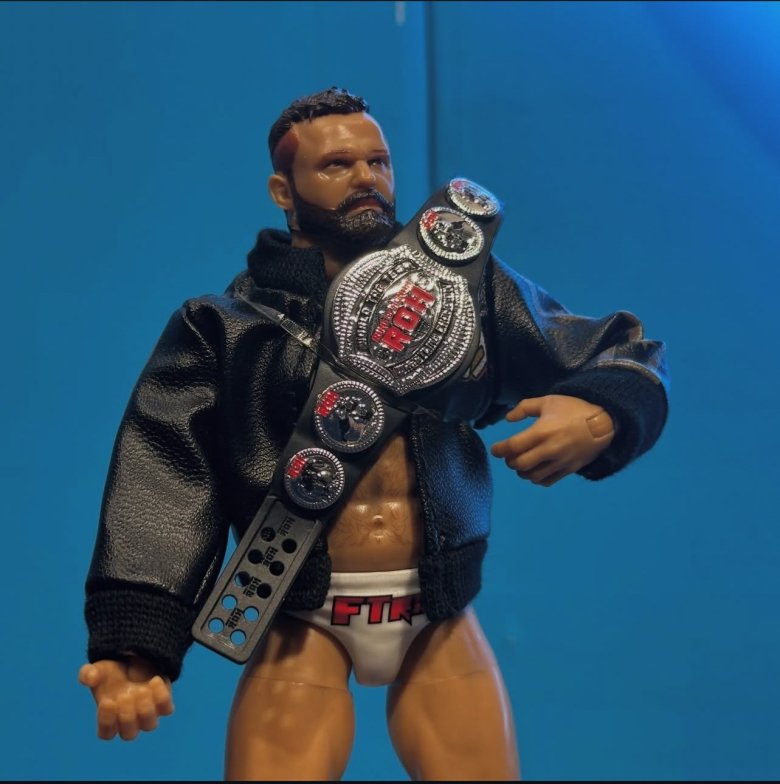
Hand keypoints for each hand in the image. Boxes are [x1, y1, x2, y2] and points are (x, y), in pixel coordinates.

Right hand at [78, 656, 173, 739]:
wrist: (136, 659)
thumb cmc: (113, 672)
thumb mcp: (99, 669)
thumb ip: (89, 674)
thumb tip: (90, 677)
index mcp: (110, 717)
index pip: (106, 733)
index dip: (107, 721)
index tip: (107, 701)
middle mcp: (129, 720)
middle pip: (129, 734)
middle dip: (127, 716)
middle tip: (125, 695)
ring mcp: (148, 713)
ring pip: (150, 725)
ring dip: (145, 709)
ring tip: (141, 690)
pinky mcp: (163, 702)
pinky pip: (167, 709)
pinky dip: (162, 696)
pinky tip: (154, 680)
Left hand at [490, 394, 614, 486]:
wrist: (603, 422)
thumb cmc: (572, 409)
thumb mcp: (547, 401)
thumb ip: (524, 408)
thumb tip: (508, 419)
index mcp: (542, 431)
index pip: (513, 447)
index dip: (500, 450)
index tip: (496, 449)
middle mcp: (550, 449)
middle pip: (520, 464)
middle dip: (509, 461)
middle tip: (509, 456)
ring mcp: (560, 462)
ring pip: (532, 476)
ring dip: (522, 472)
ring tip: (521, 463)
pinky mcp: (569, 470)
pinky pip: (547, 482)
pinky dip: (536, 479)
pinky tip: (535, 470)